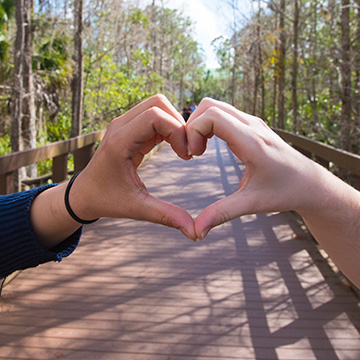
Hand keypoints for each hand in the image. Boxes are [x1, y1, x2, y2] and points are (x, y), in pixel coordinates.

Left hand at [71, 94, 195, 239]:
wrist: (83, 194)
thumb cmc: (106, 200)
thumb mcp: (137, 208)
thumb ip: (166, 216)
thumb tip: (194, 232)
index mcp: (120, 142)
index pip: (155, 116)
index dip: (177, 131)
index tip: (186, 156)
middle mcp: (121, 126)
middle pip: (158, 103)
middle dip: (179, 124)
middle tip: (187, 150)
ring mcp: (124, 125)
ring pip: (157, 107)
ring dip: (174, 125)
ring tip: (182, 150)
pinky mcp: (129, 129)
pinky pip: (154, 118)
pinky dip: (168, 128)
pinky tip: (175, 148)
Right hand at [186, 98, 326, 238]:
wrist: (310, 183)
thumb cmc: (285, 192)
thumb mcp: (252, 203)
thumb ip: (222, 214)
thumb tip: (196, 231)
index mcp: (251, 141)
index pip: (212, 116)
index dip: (193, 131)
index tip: (192, 155)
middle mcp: (252, 126)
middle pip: (209, 106)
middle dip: (192, 126)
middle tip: (191, 152)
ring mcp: (253, 123)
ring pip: (215, 107)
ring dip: (200, 125)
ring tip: (198, 150)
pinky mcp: (252, 126)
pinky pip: (223, 114)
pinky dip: (208, 126)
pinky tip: (208, 147)